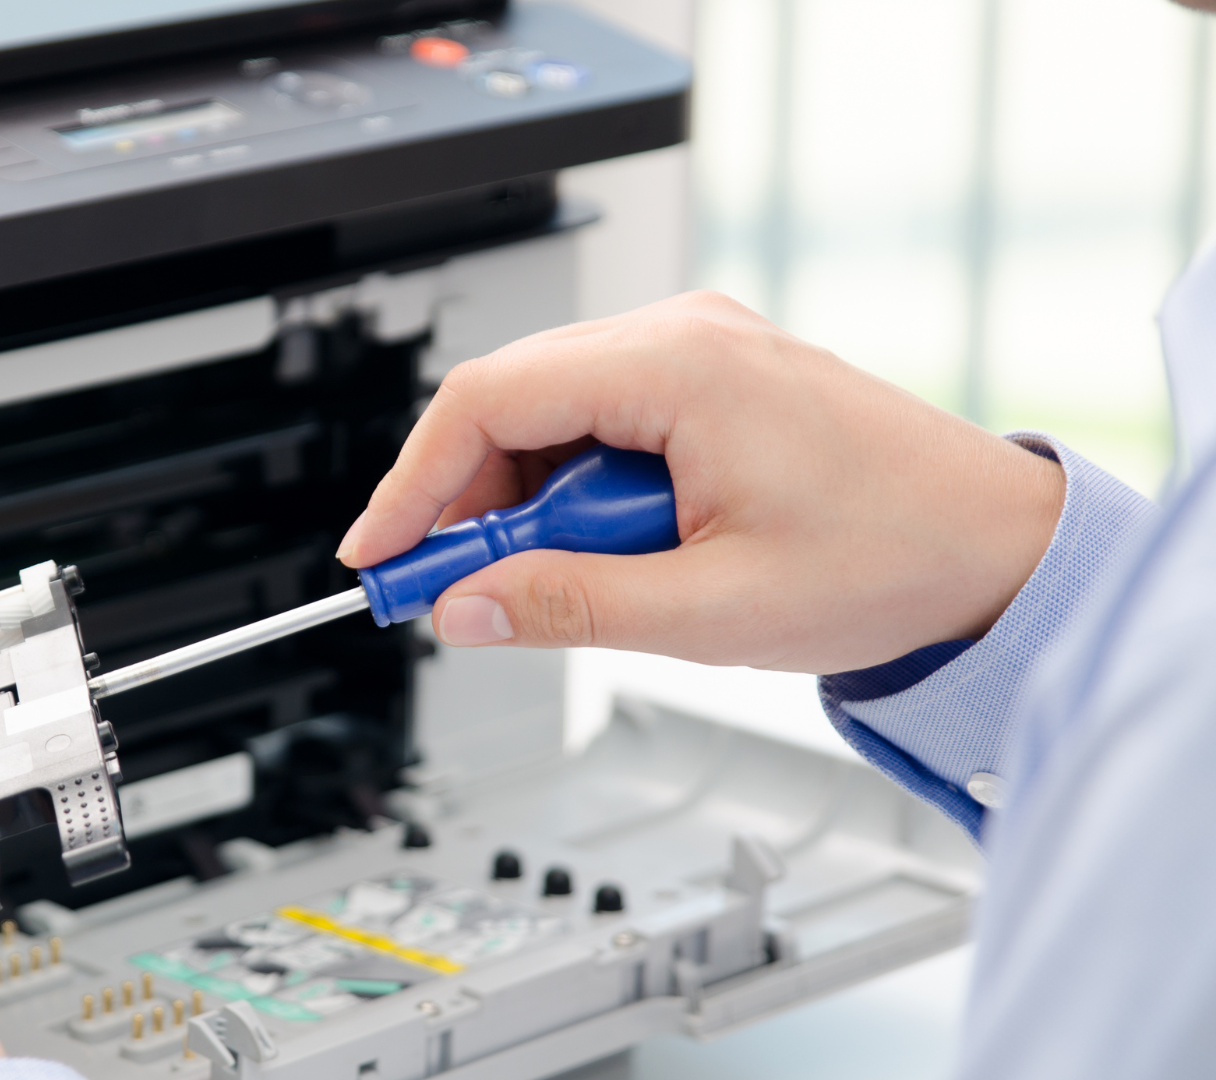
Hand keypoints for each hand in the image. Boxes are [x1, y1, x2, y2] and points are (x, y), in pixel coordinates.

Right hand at [337, 291, 1064, 673]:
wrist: (998, 548)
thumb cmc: (894, 558)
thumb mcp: (709, 611)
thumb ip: (567, 607)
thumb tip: (462, 609)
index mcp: (681, 367)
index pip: (488, 400)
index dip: (413, 484)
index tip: (379, 557)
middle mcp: (685, 335)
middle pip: (510, 400)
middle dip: (466, 503)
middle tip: (451, 594)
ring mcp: (702, 350)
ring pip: (551, 414)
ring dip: (530, 503)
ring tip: (566, 584)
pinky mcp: (714, 380)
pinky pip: (603, 421)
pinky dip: (578, 490)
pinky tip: (612, 551)